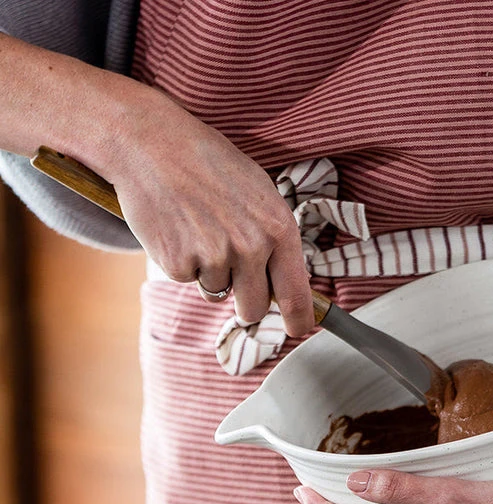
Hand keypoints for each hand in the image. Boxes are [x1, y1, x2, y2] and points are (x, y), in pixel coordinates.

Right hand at [103, 91, 313, 336]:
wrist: (150, 141)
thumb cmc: (208, 163)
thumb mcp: (259, 192)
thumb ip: (275, 237)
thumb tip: (286, 284)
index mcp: (278, 228)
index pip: (296, 294)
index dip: (298, 319)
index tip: (296, 329)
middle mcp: (251, 246)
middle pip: (254, 308)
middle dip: (245, 302)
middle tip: (232, 274)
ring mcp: (214, 257)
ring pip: (217, 292)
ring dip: (209, 272)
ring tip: (197, 227)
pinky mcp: (177, 263)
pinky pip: (187, 279)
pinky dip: (181, 261)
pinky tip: (176, 227)